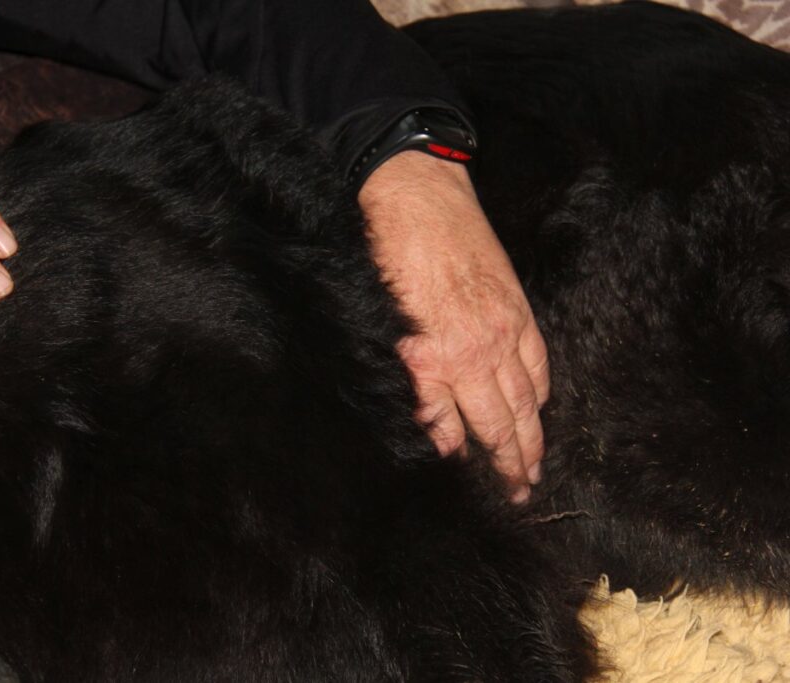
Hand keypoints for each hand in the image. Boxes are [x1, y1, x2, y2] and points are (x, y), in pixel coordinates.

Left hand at [359, 151, 549, 501]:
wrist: (415, 195)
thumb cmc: (388, 260)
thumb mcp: (385, 330)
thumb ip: (416, 386)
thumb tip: (440, 433)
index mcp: (438, 361)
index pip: (463, 429)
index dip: (477, 463)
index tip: (486, 488)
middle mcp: (477, 353)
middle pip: (502, 421)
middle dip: (513, 463)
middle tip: (521, 493)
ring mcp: (504, 331)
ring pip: (526, 398)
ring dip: (533, 437)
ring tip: (536, 467)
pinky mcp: (518, 309)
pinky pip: (539, 362)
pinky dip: (541, 391)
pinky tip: (540, 408)